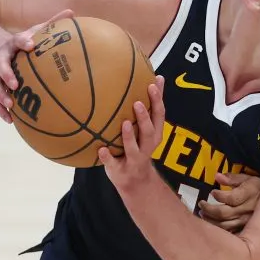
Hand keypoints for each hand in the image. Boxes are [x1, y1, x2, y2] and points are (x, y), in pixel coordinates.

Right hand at [0, 8, 72, 122]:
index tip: (30, 45)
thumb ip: (51, 23)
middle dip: (6, 74)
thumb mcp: (34, 31)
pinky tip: (10, 121)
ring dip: (0, 95)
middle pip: (1, 66)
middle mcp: (1, 59)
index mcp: (13, 44)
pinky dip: (1, 110)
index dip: (23, 41)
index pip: (17, 40)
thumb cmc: (23, 43)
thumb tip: (72, 12)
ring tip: (10, 105)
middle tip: (15, 83)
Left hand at [98, 76, 165, 191]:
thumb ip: (151, 106)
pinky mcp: (120, 170)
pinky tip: (101, 149)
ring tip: (124, 123)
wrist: (135, 182)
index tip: (152, 83)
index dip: (157, 100)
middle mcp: (147, 147)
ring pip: (134, 148)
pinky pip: (113, 163)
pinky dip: (107, 157)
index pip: (159, 115)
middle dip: (145, 117)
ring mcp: (134, 159)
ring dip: (129, 136)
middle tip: (137, 102)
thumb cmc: (139, 146)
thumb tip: (157, 77)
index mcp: (154, 134)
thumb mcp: (148, 128)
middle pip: (149, 131)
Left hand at [198, 173, 259, 233]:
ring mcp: (246, 222)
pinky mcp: (245, 230)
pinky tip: (212, 224)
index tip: (211, 192)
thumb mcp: (247, 179)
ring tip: (203, 214)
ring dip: (210, 220)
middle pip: (224, 213)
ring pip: (224, 225)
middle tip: (201, 204)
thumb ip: (232, 178)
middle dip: (209, 209)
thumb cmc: (257, 188)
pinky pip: (229, 233)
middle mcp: (248, 210)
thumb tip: (217, 176)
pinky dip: (218, 230)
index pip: (231, 198)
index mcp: (249, 194)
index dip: (219, 196)